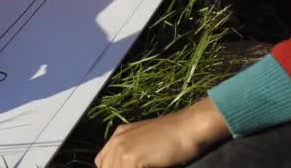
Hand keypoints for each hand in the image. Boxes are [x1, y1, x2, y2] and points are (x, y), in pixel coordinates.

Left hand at [95, 98, 229, 167]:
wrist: (188, 127)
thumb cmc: (175, 137)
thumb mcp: (146, 143)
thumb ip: (133, 154)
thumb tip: (127, 164)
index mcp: (118, 135)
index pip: (102, 161)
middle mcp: (117, 140)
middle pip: (106, 167)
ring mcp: (123, 149)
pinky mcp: (132, 158)